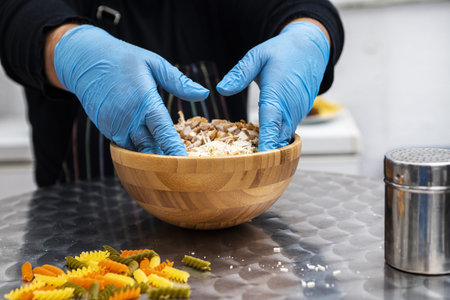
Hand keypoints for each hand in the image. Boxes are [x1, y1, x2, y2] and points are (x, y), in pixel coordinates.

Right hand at [53, 25, 208, 154]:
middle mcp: (128, 118)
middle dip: (164, 161)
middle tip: (181, 171)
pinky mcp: (106, 129)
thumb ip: (179, 82)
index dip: (174, 151)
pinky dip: (137, 149)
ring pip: (137, 151)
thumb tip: (204, 93)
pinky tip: (150, 150)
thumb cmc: (124, 59)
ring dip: (151, 157)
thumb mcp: (154, 64)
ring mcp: (115, 126)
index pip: (163, 133)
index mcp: (144, 102)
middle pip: (150, 149)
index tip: (185, 165)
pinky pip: (125, 146)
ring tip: (168, 165)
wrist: (84, 60)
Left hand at [217, 21, 329, 150]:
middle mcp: (290, 109)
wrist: (311, 48)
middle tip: (244, 167)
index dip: (265, 147)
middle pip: (278, 141)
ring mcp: (297, 113)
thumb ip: (240, 73)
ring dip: (271, 148)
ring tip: (250, 161)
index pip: (271, 127)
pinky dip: (276, 139)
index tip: (256, 163)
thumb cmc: (283, 51)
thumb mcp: (258, 55)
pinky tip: (261, 143)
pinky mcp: (299, 114)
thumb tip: (221, 89)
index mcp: (277, 96)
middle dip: (265, 156)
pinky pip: (287, 132)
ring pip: (284, 138)